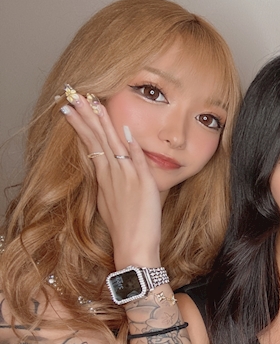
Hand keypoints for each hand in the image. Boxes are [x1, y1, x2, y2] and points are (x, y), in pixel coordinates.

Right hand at [60, 89, 161, 266]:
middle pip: (97, 139)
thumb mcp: (113, 202)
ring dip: (103, 123)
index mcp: (104, 179)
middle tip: (74, 96)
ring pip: (113, 145)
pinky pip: (136, 161)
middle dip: (85, 116)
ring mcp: (126, 179)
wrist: (134, 248)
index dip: (82, 125)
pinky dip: (130, 145)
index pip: (91, 144)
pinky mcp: (142, 185)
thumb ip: (114, 183)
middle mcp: (112, 175)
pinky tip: (125, 129)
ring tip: (93, 103)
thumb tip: (113, 169)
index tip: (72, 108)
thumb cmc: (126, 228)